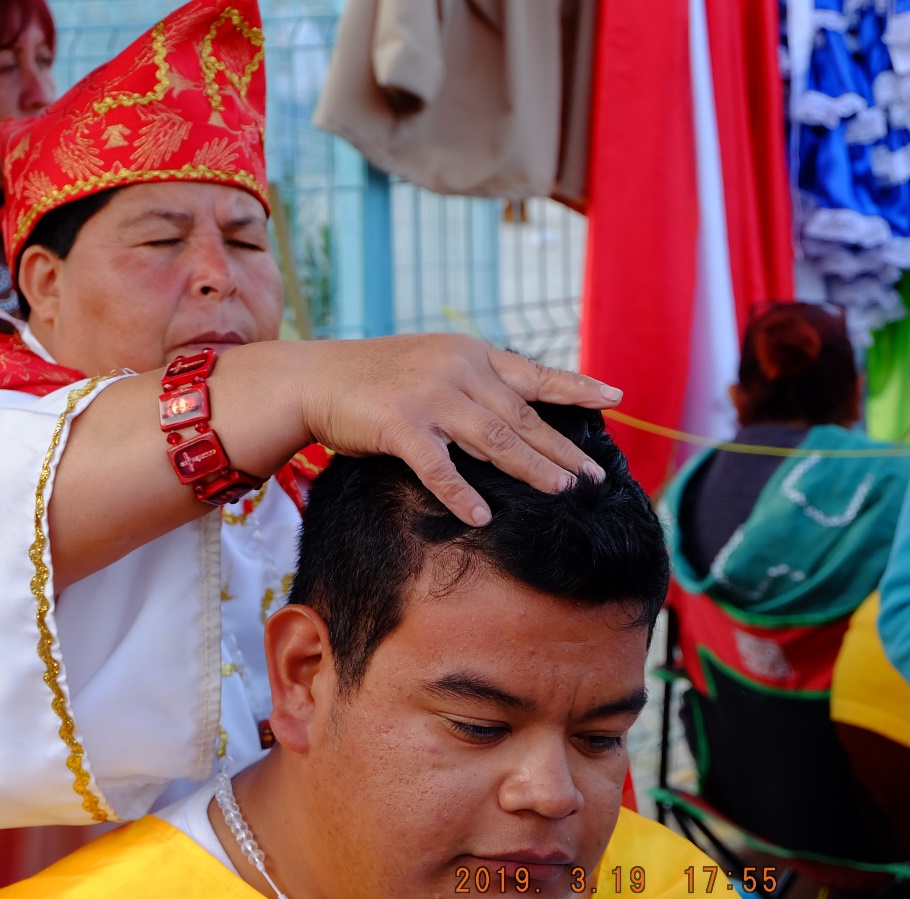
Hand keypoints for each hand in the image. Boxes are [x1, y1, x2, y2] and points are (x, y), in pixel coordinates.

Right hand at [298, 334, 622, 525]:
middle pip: (522, 417)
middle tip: (595, 475)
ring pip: (495, 440)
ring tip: (563, 492)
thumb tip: (510, 419)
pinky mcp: (400, 425)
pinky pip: (440, 467)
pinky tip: (482, 515)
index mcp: (469, 354)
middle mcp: (457, 370)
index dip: (575, 387)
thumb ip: (468, 385)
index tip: (615, 396)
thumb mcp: (429, 366)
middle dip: (563, 448)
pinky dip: (462, 494)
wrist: (313, 378)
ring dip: (532, 469)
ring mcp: (430, 396)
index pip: (533, 374)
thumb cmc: (371, 379)